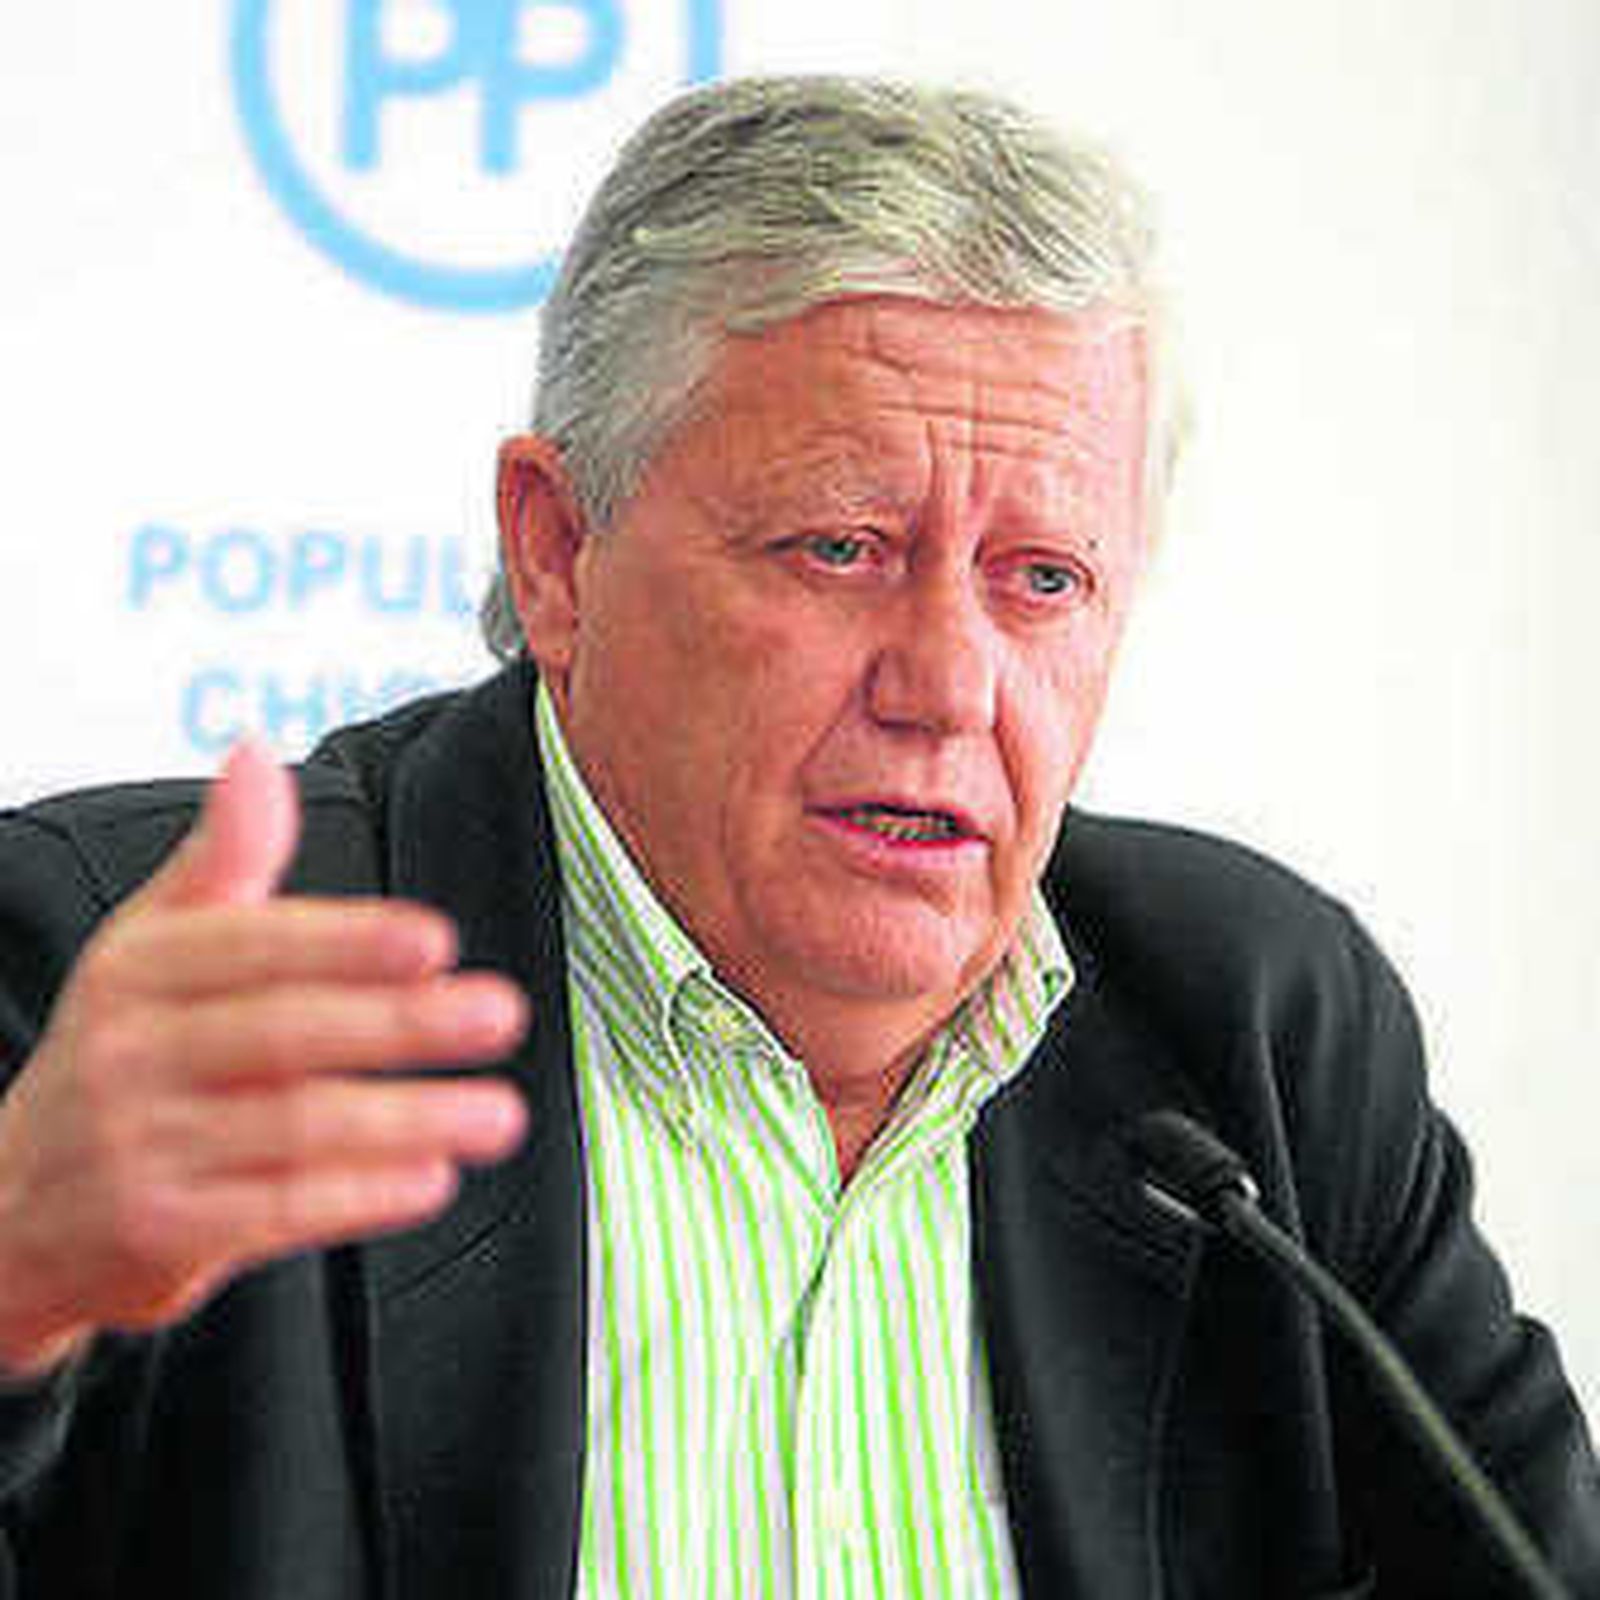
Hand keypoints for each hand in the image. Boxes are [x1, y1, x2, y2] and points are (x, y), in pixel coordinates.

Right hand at [0, 741, 528, 1375]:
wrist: (14, 1207)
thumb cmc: (119, 1059)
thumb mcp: (152, 947)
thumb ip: (225, 858)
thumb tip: (253, 755)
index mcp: (140, 971)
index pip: (252, 946)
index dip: (347, 942)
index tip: (433, 939)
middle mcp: (133, 1055)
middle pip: (284, 1032)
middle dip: (402, 1023)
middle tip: (496, 1012)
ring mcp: (141, 1147)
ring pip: (294, 1127)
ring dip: (409, 1118)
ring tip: (498, 1111)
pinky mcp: (159, 1231)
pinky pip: (276, 1210)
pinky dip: (361, 1195)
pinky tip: (431, 1176)